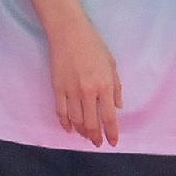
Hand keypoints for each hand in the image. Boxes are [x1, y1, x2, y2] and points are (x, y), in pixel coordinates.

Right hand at [46, 7, 123, 146]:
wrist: (69, 32)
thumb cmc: (94, 45)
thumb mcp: (112, 64)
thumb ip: (116, 87)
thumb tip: (117, 107)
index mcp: (104, 85)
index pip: (109, 117)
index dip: (111, 132)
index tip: (113, 142)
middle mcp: (88, 91)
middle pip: (91, 123)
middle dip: (95, 136)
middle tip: (97, 143)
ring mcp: (71, 90)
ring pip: (76, 120)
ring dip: (81, 131)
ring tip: (85, 136)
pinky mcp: (57, 87)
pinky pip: (61, 111)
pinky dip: (65, 122)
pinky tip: (69, 128)